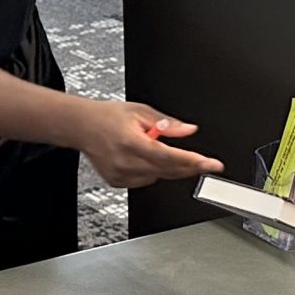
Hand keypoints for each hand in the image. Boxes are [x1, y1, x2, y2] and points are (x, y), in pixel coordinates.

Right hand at [74, 100, 220, 186]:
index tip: (212, 164)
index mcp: (132, 142)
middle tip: (204, 162)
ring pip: (159, 177)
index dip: (193, 161)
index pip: (169, 157)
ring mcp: (120, 175)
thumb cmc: (108, 116)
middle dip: (189, 166)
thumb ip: (168, 124)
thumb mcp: (141, 112)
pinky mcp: (117, 183)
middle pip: (168, 171)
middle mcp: (125, 162)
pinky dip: (152, 171)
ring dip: (166, 166)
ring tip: (152, 147)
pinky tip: (142, 157)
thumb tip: (189, 130)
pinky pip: (146, 180)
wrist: (82, 126)